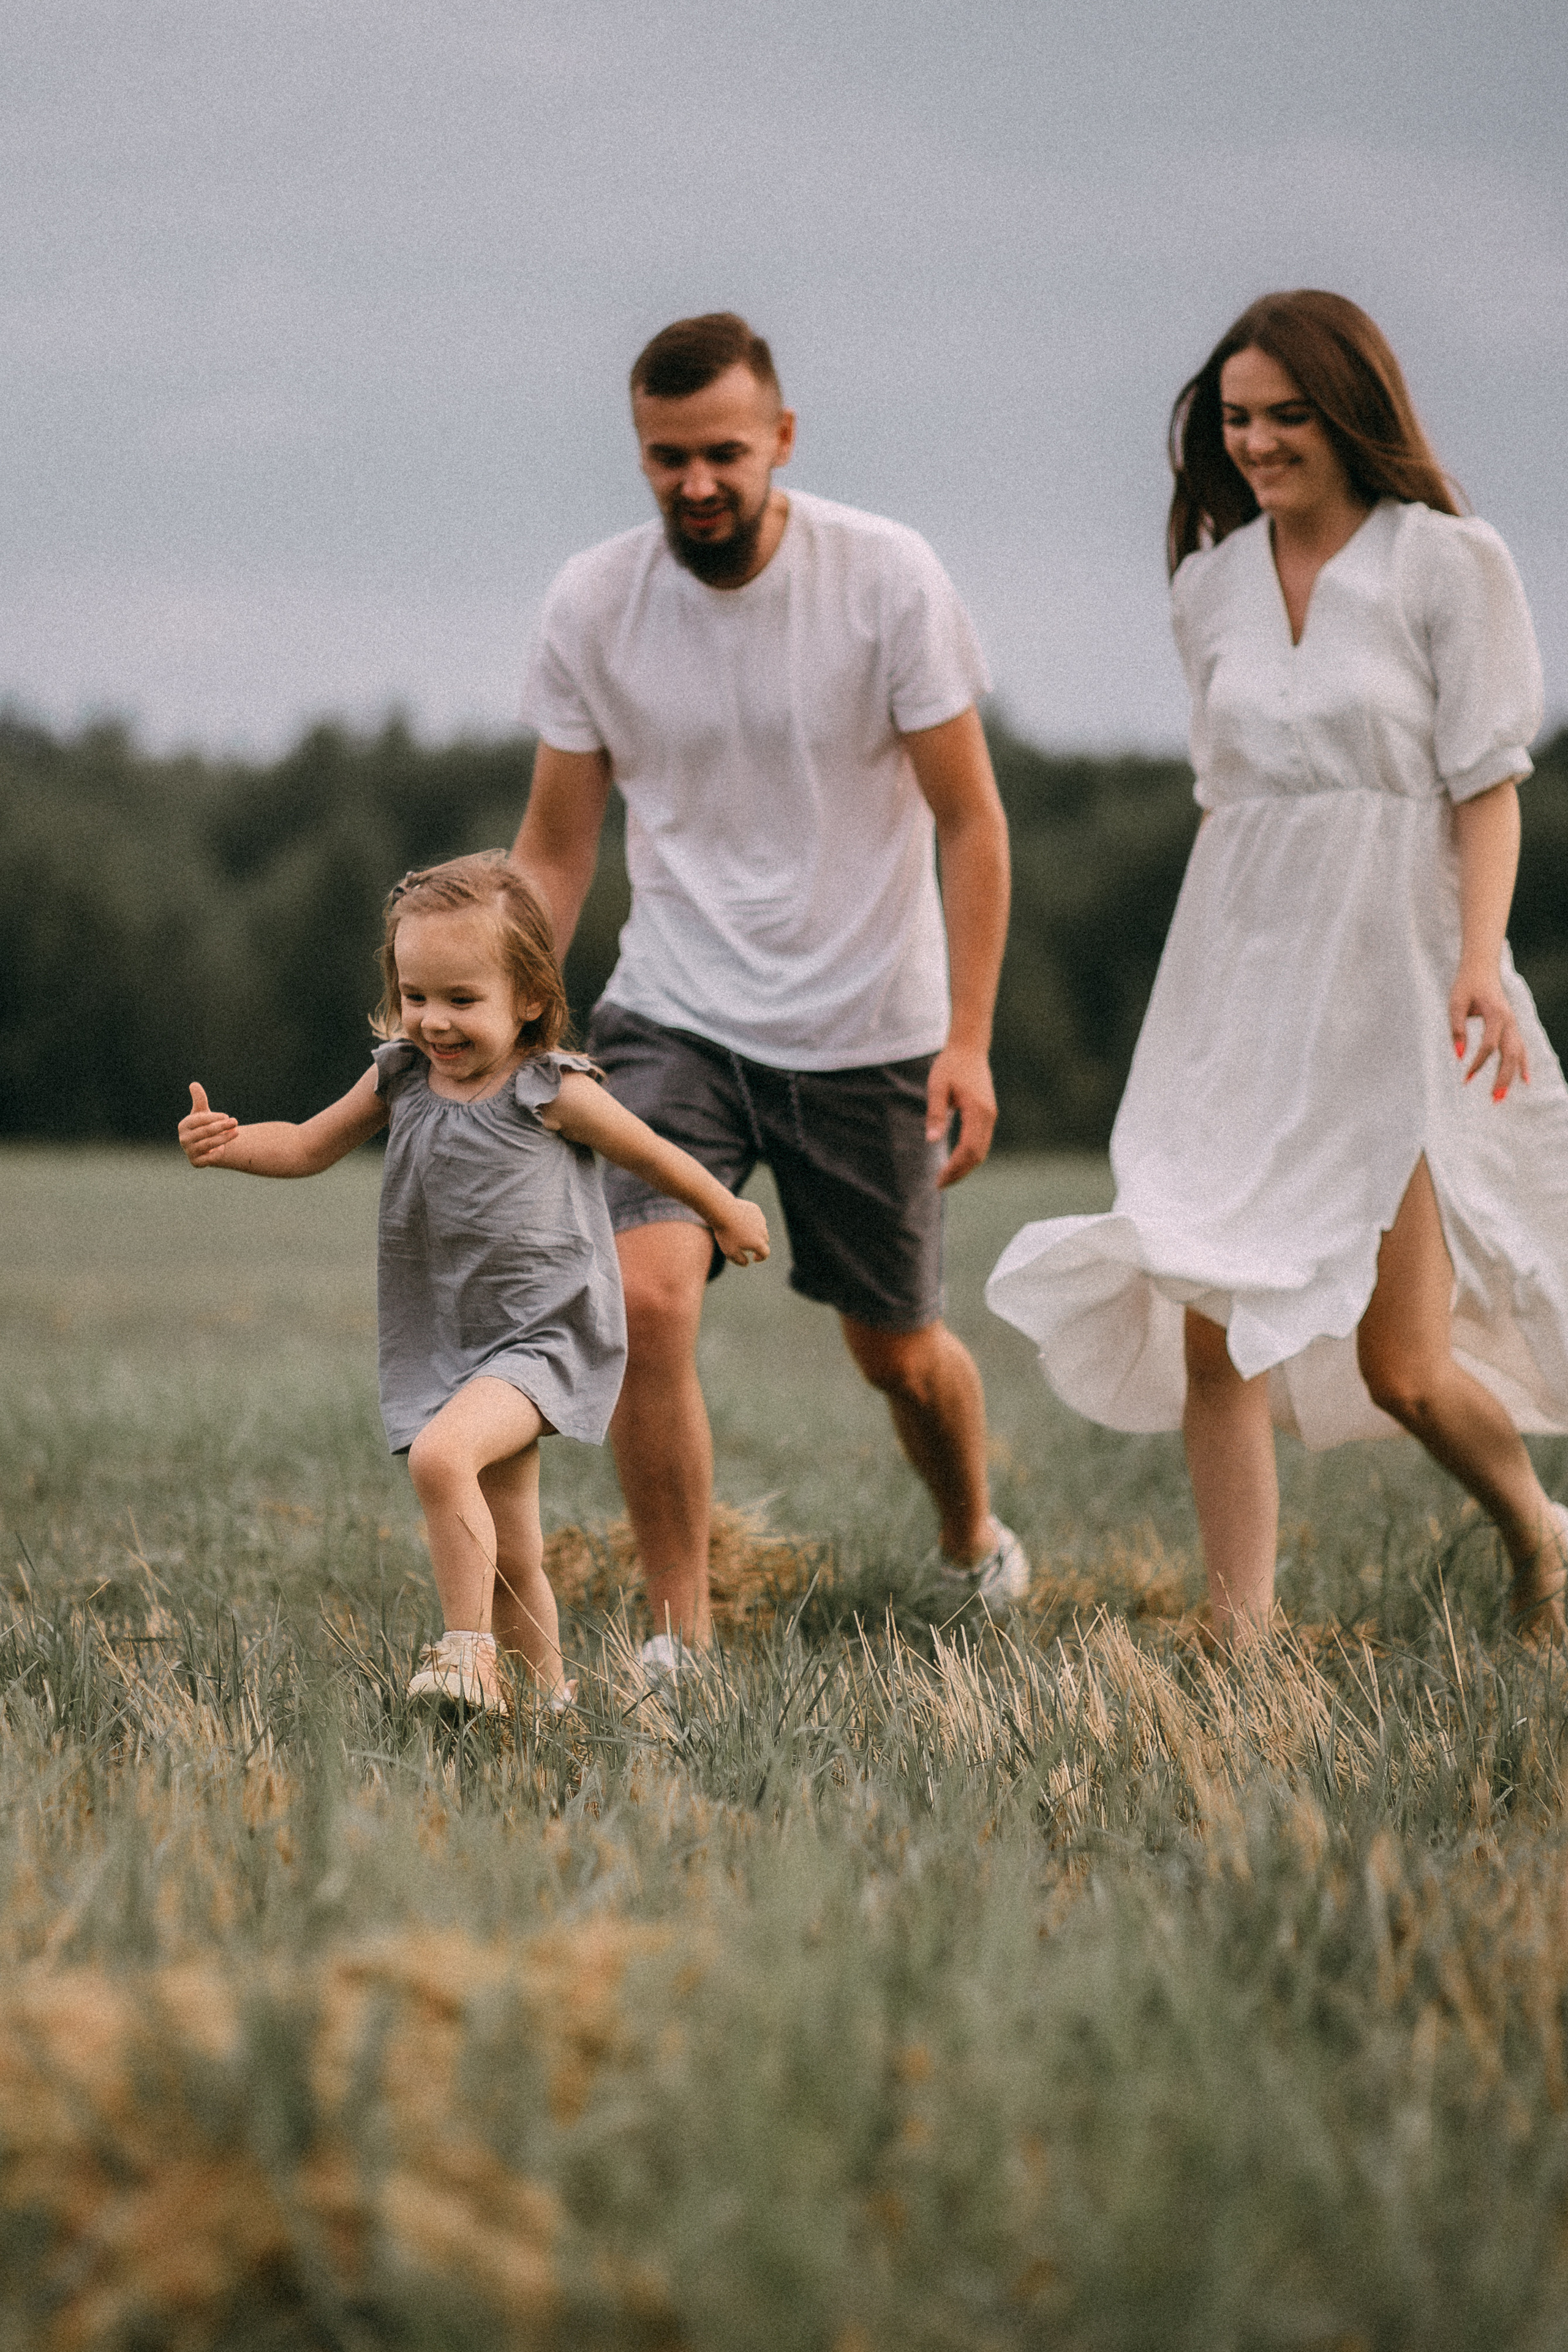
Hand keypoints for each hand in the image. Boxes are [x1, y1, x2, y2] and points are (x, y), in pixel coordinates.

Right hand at [179, 1081, 239, 1165]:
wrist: (206, 1145)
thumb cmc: (204, 1125)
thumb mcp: (202, 1112)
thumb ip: (199, 1099)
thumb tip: (194, 1084)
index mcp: (184, 1125)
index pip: (200, 1120)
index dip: (215, 1117)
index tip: (227, 1116)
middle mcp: (183, 1139)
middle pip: (206, 1131)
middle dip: (223, 1126)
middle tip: (235, 1122)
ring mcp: (189, 1151)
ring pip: (210, 1144)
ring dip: (225, 1138)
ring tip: (237, 1132)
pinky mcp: (196, 1163)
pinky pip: (210, 1157)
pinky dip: (219, 1152)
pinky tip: (224, 1148)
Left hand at [711, 1196, 769, 1266]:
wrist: (723, 1212)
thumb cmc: (726, 1233)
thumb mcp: (730, 1252)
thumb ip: (740, 1261)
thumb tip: (747, 1263)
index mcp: (759, 1243)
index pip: (765, 1253)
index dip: (761, 1257)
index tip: (754, 1258)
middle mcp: (763, 1231)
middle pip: (764, 1240)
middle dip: (758, 1244)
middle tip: (747, 1245)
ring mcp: (760, 1219)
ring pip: (760, 1228)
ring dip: (755, 1231)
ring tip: (741, 1231)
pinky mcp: (755, 1209)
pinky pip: (755, 1217)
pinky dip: (751, 1220)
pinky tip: (740, 1220)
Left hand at [925, 1043, 996, 1188]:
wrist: (969, 1049)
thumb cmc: (950, 1065)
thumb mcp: (937, 1087)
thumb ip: (935, 1113)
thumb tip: (931, 1141)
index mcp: (977, 1110)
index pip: (967, 1149)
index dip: (954, 1168)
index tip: (939, 1180)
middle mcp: (988, 1116)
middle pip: (977, 1154)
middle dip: (959, 1172)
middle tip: (940, 1184)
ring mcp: (991, 1115)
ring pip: (982, 1150)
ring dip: (965, 1167)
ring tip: (946, 1177)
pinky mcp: (988, 1114)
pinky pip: (981, 1142)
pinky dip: (970, 1156)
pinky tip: (956, 1162)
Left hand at [1449, 964, 1527, 1100]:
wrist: (1481, 969)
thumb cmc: (1466, 985)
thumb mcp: (1456, 1004)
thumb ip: (1457, 1029)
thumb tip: (1459, 1055)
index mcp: (1496, 1014)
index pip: (1489, 1046)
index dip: (1478, 1063)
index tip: (1465, 1078)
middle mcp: (1509, 1020)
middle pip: (1510, 1054)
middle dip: (1502, 1078)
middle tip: (1494, 1099)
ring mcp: (1513, 1024)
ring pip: (1517, 1054)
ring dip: (1511, 1076)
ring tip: (1502, 1096)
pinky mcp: (1512, 1026)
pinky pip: (1521, 1048)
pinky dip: (1522, 1064)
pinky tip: (1524, 1080)